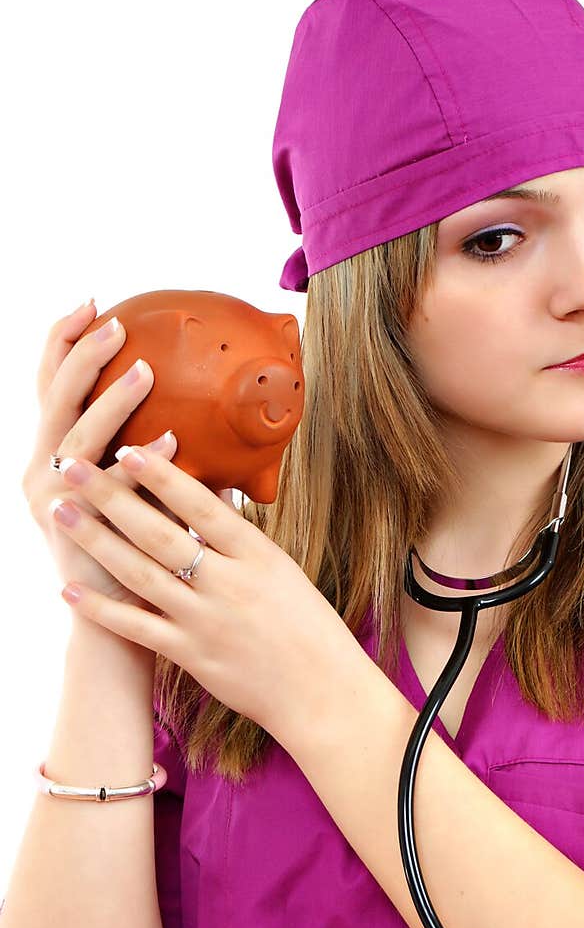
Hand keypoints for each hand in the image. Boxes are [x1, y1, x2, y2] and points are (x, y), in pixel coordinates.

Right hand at [22, 299, 233, 610]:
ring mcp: (53, 500)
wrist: (119, 624)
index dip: (65, 341)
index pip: (51, 384)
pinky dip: (140, 461)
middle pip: (54, 397)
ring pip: (75, 436)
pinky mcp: (76, 530)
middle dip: (83, 354)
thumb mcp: (141, 495)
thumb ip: (155, 456)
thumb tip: (198, 415)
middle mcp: (42, 470)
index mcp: (52, 454)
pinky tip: (171, 440)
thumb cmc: (138, 556)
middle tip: (115, 321)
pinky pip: (109, 488)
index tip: (90, 303)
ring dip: (111, 401)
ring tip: (145, 370)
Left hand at [48, 438, 342, 734]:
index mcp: (258, 556)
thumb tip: (210, 492)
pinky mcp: (192, 655)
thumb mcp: (282, 571)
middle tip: (74, 465)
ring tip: (61, 510)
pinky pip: (137, 627)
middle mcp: (229, 584)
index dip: (162, 476)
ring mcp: (207, 621)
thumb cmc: (307, 628)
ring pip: (140, 573)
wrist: (322, 692)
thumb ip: (241, 538)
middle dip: (111, 496)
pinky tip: (69, 589)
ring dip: (95, 540)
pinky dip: (101, 609)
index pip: (202, 506)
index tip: (128, 448)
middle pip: (160, 533)